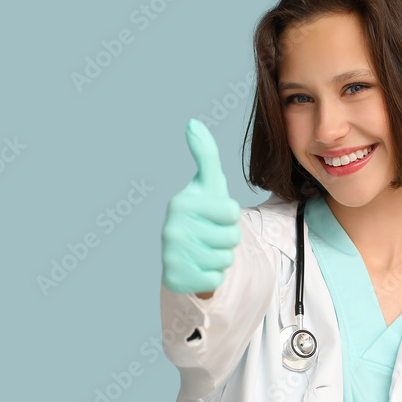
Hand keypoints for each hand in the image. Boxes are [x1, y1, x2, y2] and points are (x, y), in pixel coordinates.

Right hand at [161, 119, 241, 294]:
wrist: (183, 254)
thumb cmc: (202, 214)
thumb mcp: (207, 184)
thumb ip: (205, 153)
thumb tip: (193, 122)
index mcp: (181, 202)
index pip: (230, 212)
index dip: (229, 216)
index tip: (214, 214)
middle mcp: (171, 228)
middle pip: (231, 238)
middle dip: (228, 238)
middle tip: (211, 235)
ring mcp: (171, 254)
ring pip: (225, 259)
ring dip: (221, 257)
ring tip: (206, 250)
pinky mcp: (175, 279)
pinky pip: (215, 279)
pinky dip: (213, 275)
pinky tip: (199, 267)